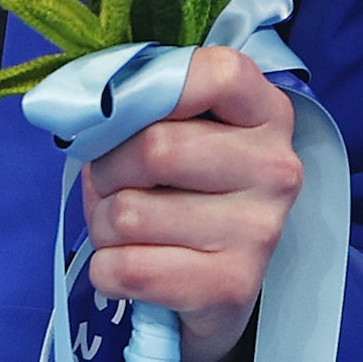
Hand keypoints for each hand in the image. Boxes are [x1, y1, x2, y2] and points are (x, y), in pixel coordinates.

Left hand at [83, 49, 299, 361]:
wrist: (215, 284)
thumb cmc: (184, 190)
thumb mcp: (178, 130)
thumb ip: (146, 104)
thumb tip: (87, 111)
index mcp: (266, 114)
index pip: (218, 74)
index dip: (152, 89)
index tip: (127, 114)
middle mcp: (276, 169)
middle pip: (155, 149)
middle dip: (107, 170)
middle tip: (115, 185)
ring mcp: (259, 231)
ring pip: (129, 214)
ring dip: (103, 224)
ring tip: (126, 230)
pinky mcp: (231, 287)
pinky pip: (126, 269)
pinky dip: (105, 269)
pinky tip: (132, 265)